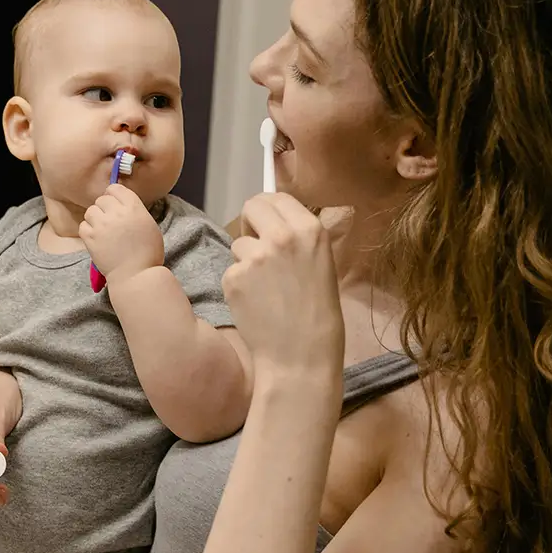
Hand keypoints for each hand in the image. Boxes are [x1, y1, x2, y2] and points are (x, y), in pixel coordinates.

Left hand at [79, 184, 164, 285]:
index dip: (114, 196)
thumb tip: (121, 204)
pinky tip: (97, 238)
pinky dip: (88, 230)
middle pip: (102, 199)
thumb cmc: (147, 253)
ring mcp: (101, 225)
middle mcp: (116, 213)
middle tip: (110, 221)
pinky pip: (83, 225)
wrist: (136, 275)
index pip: (116, 188)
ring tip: (103, 230)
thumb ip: (134, 210)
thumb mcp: (148, 224)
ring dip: (95, 219)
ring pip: (90, 211)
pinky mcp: (90, 238)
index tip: (116, 205)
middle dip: (105, 208)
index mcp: (133, 207)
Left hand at [223, 193, 344, 377]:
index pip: (277, 197)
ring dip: (245, 261)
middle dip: (251, 224)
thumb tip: (271, 220)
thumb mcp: (321, 263)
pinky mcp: (234, 278)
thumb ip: (297, 238)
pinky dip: (238, 286)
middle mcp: (282, 236)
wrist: (301, 356)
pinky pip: (230, 271)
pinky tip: (255, 304)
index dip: (268, 211)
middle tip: (258, 248)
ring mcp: (255, 257)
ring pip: (239, 244)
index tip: (265, 224)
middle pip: (252, 206)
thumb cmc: (317, 314)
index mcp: (310, 229)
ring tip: (265, 289)